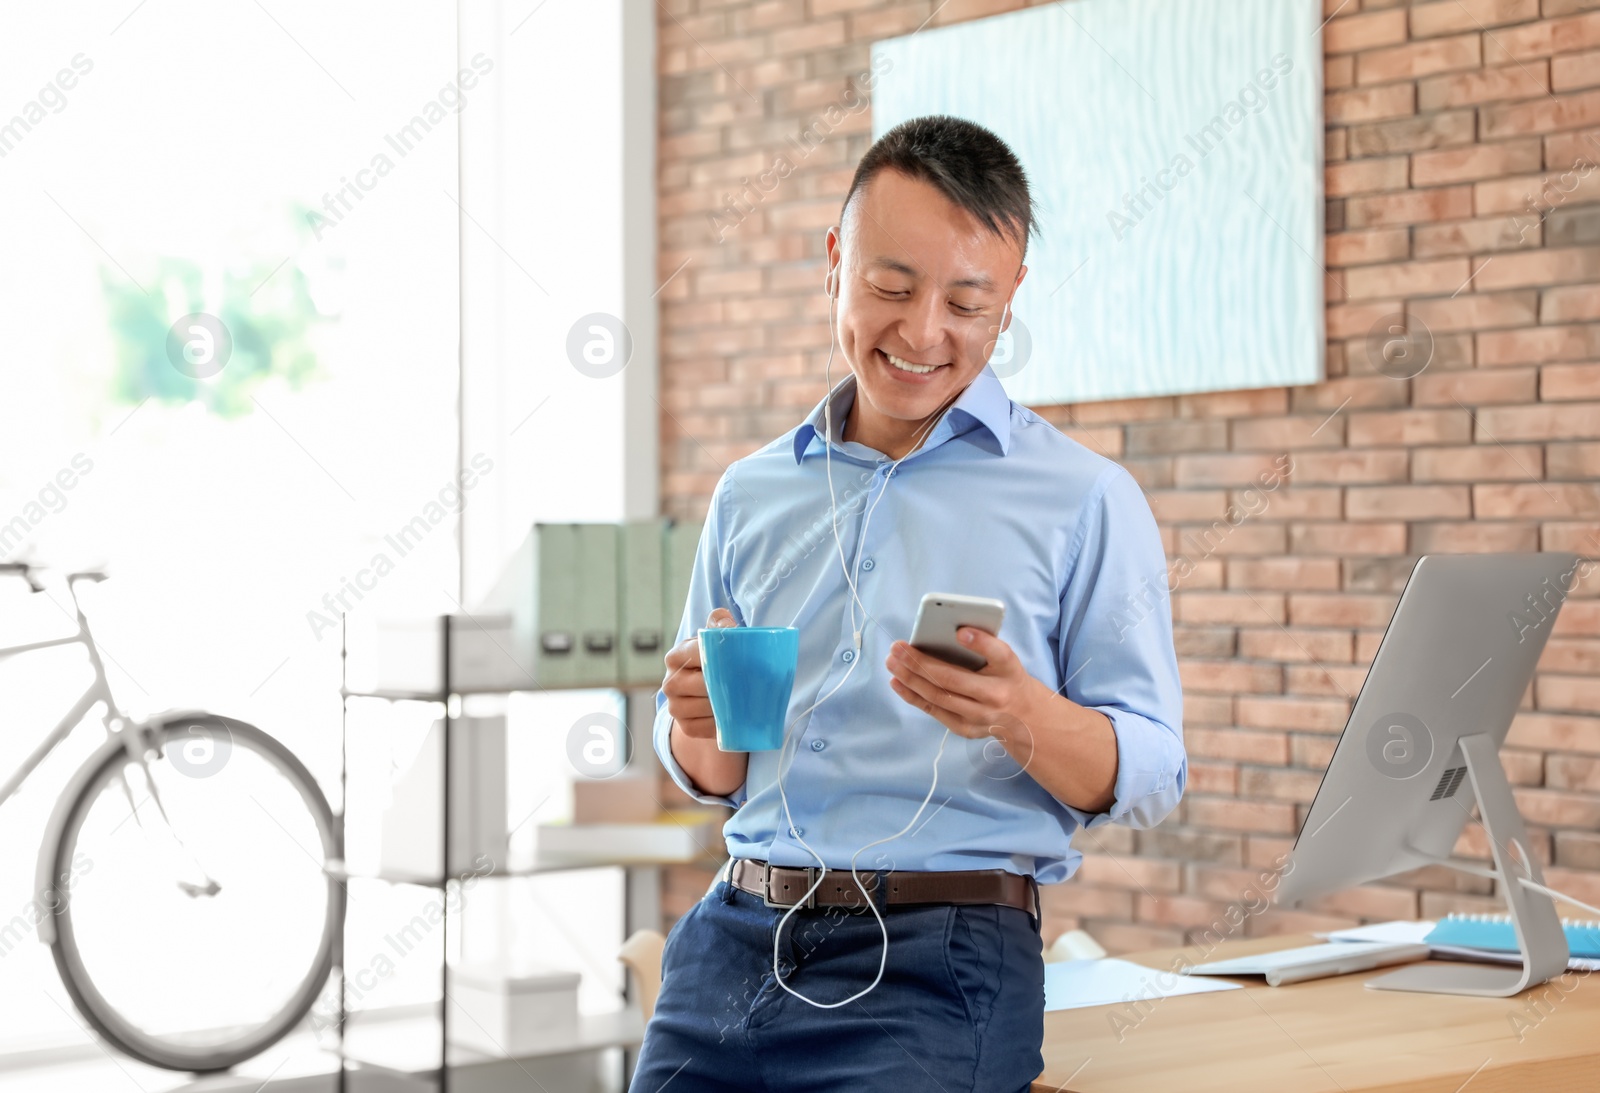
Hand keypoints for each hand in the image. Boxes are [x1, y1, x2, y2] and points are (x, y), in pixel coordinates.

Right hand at [661, 608, 737, 740]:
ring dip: (728, 705)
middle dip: (728, 683)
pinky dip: (723, 723)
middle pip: (703, 683)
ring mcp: (675, 707)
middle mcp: (670, 682)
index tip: (742, 658)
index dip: (722, 656)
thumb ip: (719, 626)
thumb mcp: (714, 642)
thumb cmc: (712, 663)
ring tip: (746, 698)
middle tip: (751, 681)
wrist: (704, 694)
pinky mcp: (685, 726)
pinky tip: (735, 716)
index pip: (700, 653)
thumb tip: (725, 621)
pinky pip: (706, 727)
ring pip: (705, 707)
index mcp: (675, 656)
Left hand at [885, 627, 1043, 746]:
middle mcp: (997, 696)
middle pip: (953, 679)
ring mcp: (980, 716)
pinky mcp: (965, 729)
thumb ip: (983, 644)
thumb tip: (951, 631)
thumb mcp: (1004, 658)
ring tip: (892, 661)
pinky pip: (934, 711)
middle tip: (897, 647)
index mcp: (1010, 671)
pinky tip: (897, 682)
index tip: (960, 631)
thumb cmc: (1006, 678)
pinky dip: (912, 696)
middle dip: (920, 662)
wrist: (1023, 717)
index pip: (999, 654)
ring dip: (910, 678)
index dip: (980, 642)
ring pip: (939, 697)